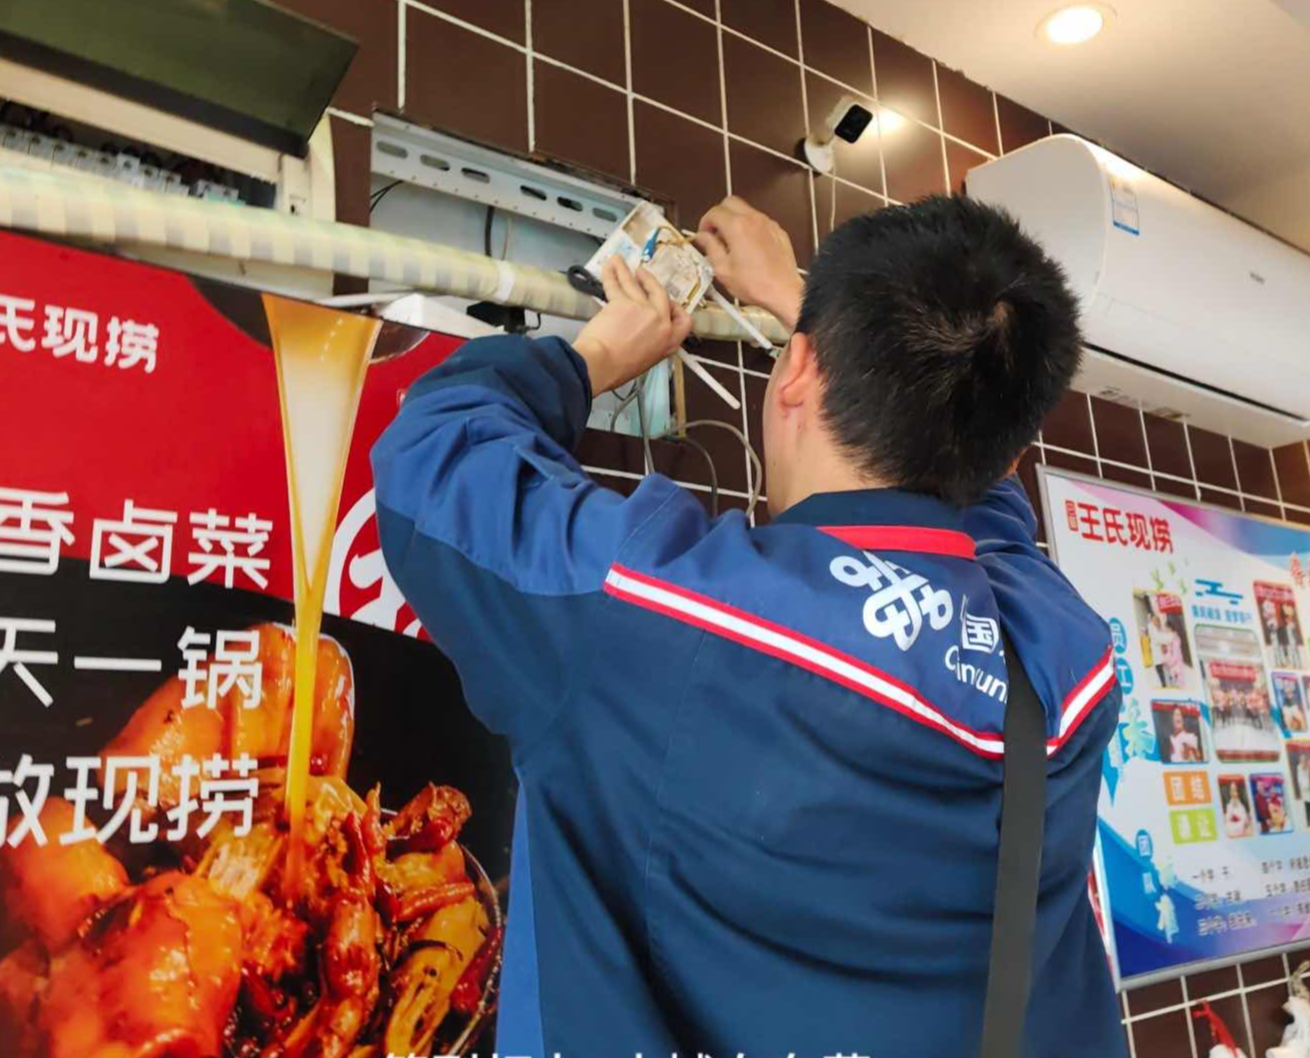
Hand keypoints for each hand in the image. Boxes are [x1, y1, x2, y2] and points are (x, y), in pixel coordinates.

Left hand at [573, 257, 692, 394]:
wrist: (601, 365)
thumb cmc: (618, 370)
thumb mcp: (645, 362)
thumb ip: (649, 345)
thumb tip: (641, 338)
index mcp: (668, 342)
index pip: (684, 321)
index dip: (676, 309)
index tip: (668, 304)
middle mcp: (660, 322)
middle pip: (660, 294)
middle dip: (651, 281)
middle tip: (642, 275)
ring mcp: (643, 309)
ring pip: (635, 284)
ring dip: (627, 271)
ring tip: (620, 262)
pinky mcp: (622, 301)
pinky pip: (616, 284)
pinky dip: (611, 273)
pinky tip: (609, 266)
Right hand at [693, 196, 804, 329]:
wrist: (783, 291)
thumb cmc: (758, 285)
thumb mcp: (723, 270)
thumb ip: (710, 248)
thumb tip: (703, 238)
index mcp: (737, 228)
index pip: (714, 212)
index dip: (705, 222)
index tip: (704, 233)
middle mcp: (754, 220)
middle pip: (730, 202)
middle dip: (719, 215)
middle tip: (715, 232)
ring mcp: (768, 224)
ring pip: (746, 209)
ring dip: (734, 220)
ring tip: (731, 242)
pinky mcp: (777, 231)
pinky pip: (759, 221)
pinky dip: (750, 227)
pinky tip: (747, 246)